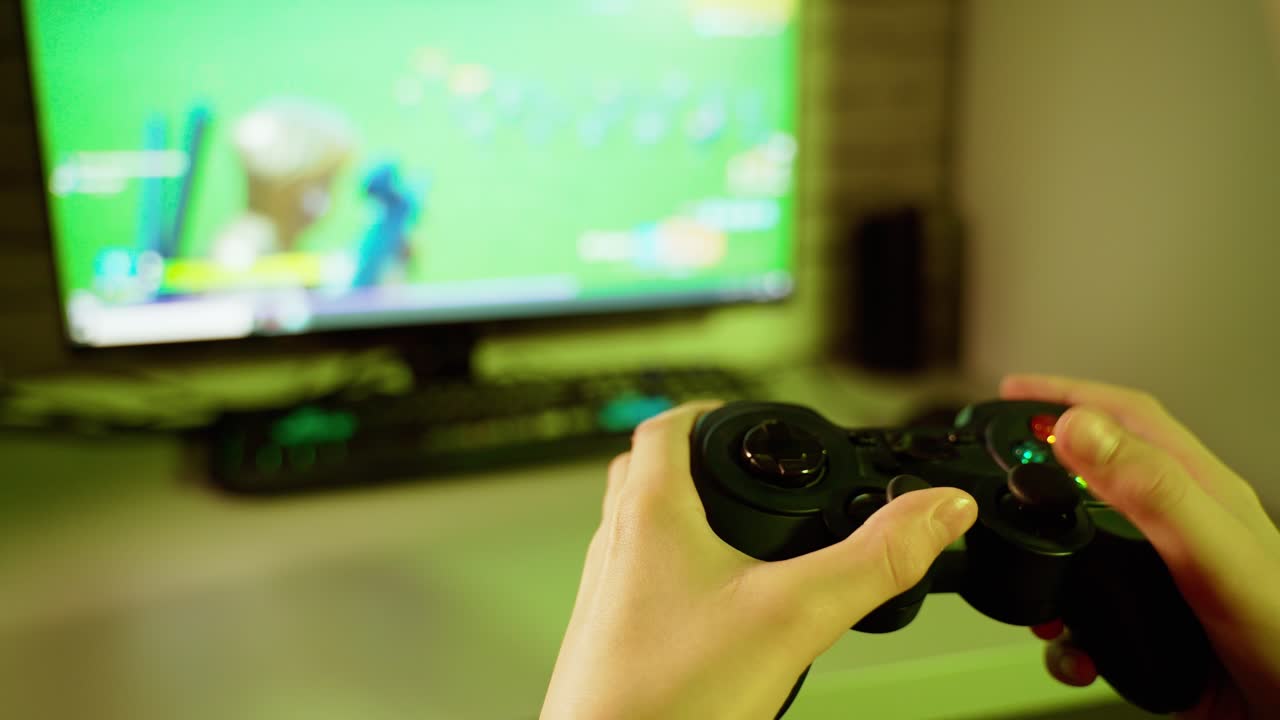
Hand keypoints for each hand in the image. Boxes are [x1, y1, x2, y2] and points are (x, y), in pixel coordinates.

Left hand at [541, 401, 977, 718]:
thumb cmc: (668, 698)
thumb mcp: (794, 617)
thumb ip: (873, 561)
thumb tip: (937, 510)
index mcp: (651, 516)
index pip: (666, 428)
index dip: (709, 407)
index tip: (744, 412)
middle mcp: (616, 545)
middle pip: (647, 472)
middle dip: (697, 459)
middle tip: (742, 464)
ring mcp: (606, 594)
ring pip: (640, 528)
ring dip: (684, 515)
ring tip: (740, 533)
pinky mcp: (610, 638)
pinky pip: (639, 582)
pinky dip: (677, 572)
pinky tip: (718, 609)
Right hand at [1001, 374, 1279, 718]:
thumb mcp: (1211, 550)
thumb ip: (1149, 486)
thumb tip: (1081, 429)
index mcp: (1199, 490)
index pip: (1127, 416)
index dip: (1067, 394)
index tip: (1013, 393)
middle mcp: (1180, 525)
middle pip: (1095, 471)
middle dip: (1039, 464)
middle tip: (995, 466)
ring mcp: (1165, 574)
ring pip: (1083, 541)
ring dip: (1045, 553)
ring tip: (1022, 560)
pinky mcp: (1152, 623)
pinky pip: (1088, 610)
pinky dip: (1063, 624)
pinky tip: (1065, 638)